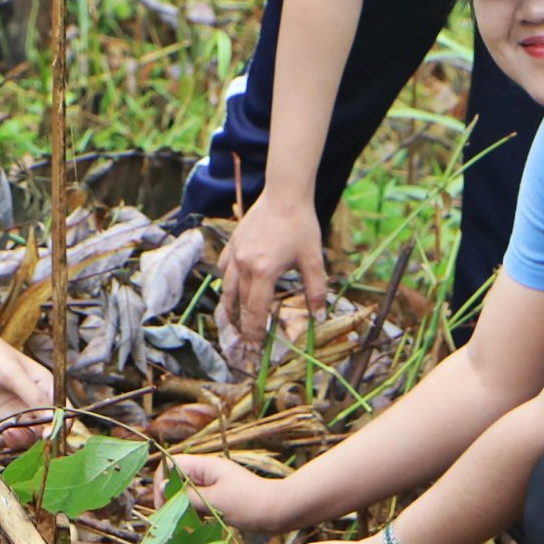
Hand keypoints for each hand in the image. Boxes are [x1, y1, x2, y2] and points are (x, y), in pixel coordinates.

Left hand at [0, 323, 53, 450]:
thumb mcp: (12, 373)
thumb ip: (33, 396)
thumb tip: (52, 419)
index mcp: (45, 383)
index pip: (62, 409)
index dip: (59, 425)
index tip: (49, 436)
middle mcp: (34, 398)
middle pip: (46, 426)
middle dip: (39, 436)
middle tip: (25, 437)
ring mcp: (17, 407)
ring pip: (29, 433)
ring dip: (23, 439)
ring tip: (11, 436)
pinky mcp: (0, 415)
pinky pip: (11, 433)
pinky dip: (10, 438)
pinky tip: (4, 435)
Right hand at [173, 453, 304, 535]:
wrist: (280, 512)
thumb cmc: (250, 504)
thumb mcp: (215, 501)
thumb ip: (187, 496)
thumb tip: (161, 490)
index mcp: (206, 466)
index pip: (171, 466)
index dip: (163, 484)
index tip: (166, 508)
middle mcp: (208, 472)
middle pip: (177, 480)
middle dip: (170, 500)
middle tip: (170, 524)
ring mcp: (214, 486)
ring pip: (187, 494)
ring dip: (182, 510)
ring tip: (180, 529)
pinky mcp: (220, 499)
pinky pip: (199, 504)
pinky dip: (194, 515)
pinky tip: (195, 528)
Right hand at [217, 192, 327, 359]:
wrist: (284, 194)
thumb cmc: (301, 225)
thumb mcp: (313, 259)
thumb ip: (316, 290)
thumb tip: (319, 318)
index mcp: (263, 272)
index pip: (255, 311)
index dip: (254, 332)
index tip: (254, 348)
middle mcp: (244, 265)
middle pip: (238, 304)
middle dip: (240, 326)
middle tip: (243, 342)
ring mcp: (235, 253)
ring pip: (227, 289)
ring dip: (230, 308)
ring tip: (234, 321)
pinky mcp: (232, 243)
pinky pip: (224, 270)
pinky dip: (227, 283)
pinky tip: (232, 289)